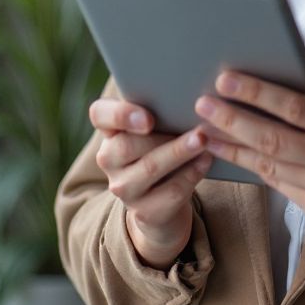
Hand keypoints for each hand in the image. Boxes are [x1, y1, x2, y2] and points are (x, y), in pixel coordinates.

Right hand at [89, 97, 212, 268]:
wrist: (162, 199)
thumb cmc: (162, 146)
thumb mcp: (157, 127)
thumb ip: (162, 108)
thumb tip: (191, 94)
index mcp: (110, 129)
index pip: (99, 114)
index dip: (120, 114)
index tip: (149, 119)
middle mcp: (109, 158)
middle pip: (127, 145)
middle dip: (164, 137)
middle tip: (197, 129)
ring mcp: (124, 187)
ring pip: (150, 168)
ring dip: (180, 153)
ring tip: (203, 141)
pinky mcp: (143, 210)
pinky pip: (169, 191)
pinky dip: (191, 173)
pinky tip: (205, 160)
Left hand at [194, 58, 304, 243]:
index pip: (295, 107)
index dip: (258, 92)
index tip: (227, 79)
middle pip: (273, 136)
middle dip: (232, 118)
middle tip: (202, 102)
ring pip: (267, 162)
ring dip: (231, 144)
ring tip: (202, 129)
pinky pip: (275, 182)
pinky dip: (249, 165)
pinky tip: (228, 151)